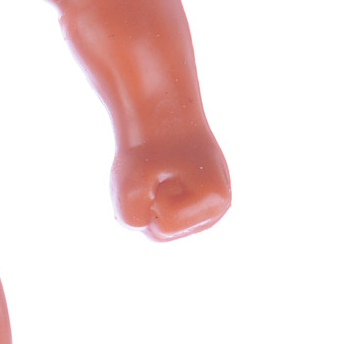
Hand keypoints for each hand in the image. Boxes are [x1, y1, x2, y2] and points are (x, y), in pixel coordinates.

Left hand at [112, 129, 230, 240]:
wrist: (156, 110)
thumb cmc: (147, 142)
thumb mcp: (128, 177)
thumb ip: (128, 215)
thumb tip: (139, 228)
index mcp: (215, 201)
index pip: (165, 226)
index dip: (149, 197)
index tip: (158, 168)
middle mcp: (216, 211)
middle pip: (160, 233)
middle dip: (145, 204)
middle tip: (151, 170)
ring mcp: (204, 211)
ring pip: (155, 227)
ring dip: (144, 203)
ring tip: (153, 173)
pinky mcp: (190, 208)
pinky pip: (152, 219)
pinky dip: (142, 202)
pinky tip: (150, 179)